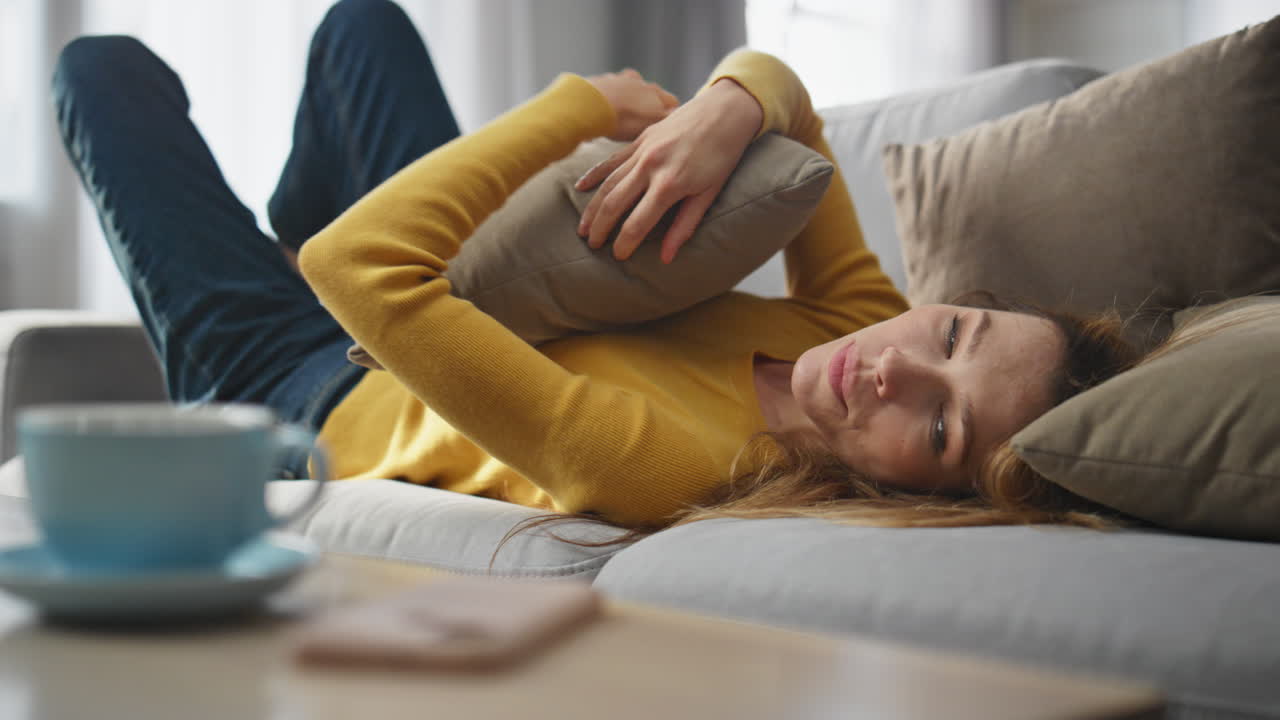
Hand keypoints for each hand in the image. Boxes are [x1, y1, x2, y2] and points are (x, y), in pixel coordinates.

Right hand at [575, 78, 763, 263]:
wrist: (725, 110)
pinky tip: (581, 188)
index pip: (637, 223)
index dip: (625, 244)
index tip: (618, 257)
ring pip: (608, 183)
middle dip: (601, 229)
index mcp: (669, 184)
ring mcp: (642, 150)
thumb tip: (666, 257)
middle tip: (593, 246)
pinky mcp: (640, 138)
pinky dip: (595, 175)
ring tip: (583, 228)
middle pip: (614, 204)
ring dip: (593, 208)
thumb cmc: (723, 155)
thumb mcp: (709, 194)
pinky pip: (611, 160)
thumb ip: (685, 225)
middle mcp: (650, 166)